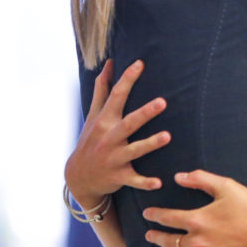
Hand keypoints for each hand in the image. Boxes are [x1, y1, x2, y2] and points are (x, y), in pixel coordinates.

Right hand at [64, 59, 169, 207]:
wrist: (79, 177)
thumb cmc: (91, 139)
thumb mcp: (94, 115)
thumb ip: (102, 89)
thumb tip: (109, 63)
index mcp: (104, 121)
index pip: (116, 96)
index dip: (127, 79)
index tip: (140, 64)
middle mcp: (109, 138)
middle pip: (128, 123)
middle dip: (145, 112)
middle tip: (163, 102)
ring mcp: (114, 158)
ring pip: (134, 150)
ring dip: (150, 144)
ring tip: (167, 136)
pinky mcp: (119, 176)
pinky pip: (134, 180)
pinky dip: (145, 182)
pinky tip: (159, 182)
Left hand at [142, 170, 246, 246]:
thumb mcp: (227, 187)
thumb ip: (201, 180)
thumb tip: (179, 176)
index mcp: (197, 220)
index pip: (168, 218)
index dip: (155, 215)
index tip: (147, 214)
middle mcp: (197, 242)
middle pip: (170, 242)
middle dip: (157, 238)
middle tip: (149, 236)